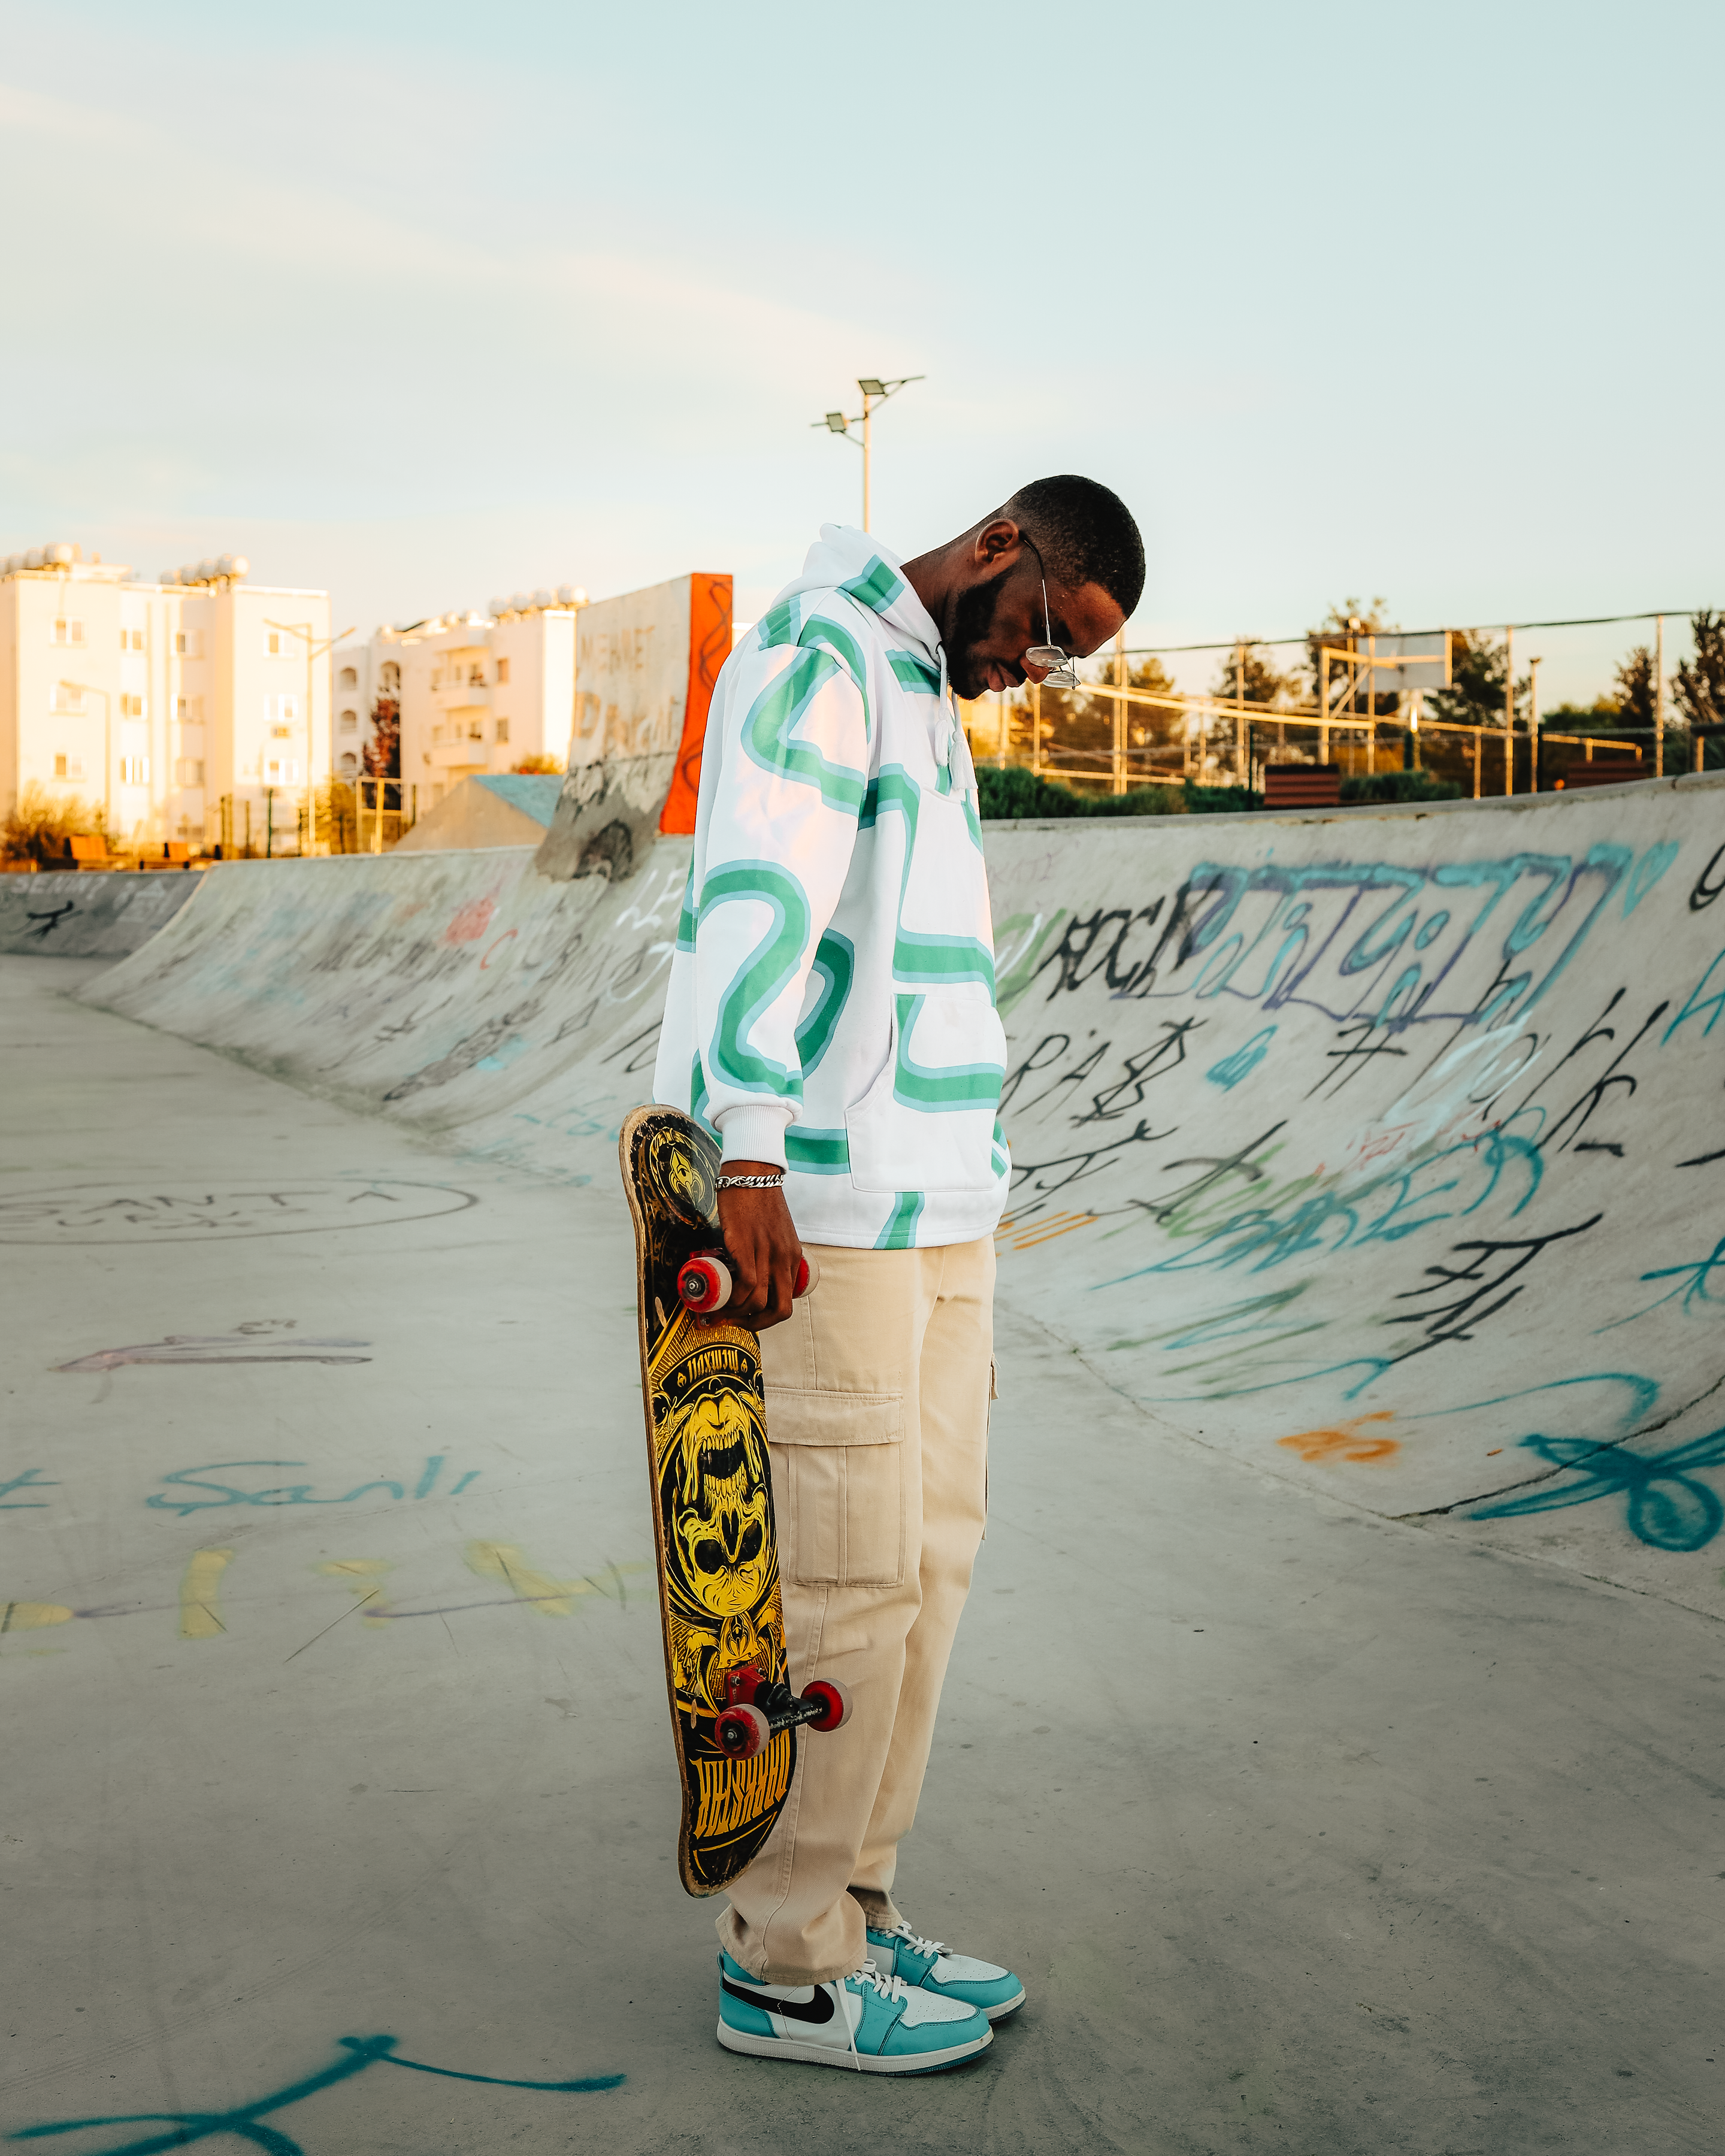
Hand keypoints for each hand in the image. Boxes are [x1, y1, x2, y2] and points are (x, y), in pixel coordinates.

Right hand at [713, 1163, 802, 1330]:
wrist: (751, 1174)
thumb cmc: (758, 1201)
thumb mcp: (775, 1233)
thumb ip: (770, 1253)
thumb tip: (753, 1272)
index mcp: (793, 1258)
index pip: (787, 1301)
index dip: (767, 1316)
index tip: (749, 1317)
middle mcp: (784, 1260)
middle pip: (780, 1311)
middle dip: (757, 1325)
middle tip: (736, 1324)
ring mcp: (767, 1254)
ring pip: (759, 1303)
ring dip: (737, 1315)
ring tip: (720, 1313)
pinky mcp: (747, 1247)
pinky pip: (746, 1286)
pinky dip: (732, 1299)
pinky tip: (720, 1299)